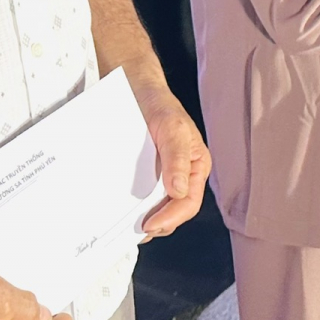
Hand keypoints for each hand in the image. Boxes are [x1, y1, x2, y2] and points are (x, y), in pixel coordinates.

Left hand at [134, 83, 212, 237]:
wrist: (136, 90)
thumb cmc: (159, 105)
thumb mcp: (172, 127)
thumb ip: (177, 157)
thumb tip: (179, 190)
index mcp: (196, 166)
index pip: (189, 203)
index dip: (171, 218)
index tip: (149, 224)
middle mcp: (182, 175)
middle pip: (174, 211)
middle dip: (157, 223)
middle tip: (135, 228)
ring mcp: (163, 177)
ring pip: (158, 208)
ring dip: (144, 217)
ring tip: (127, 223)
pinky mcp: (146, 175)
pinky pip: (143, 197)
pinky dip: (134, 207)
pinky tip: (123, 208)